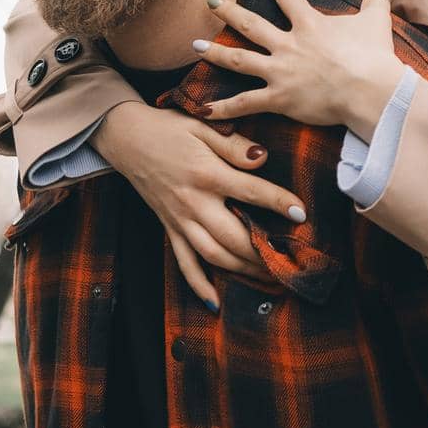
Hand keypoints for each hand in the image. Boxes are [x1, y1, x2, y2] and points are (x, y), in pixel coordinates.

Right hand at [92, 100, 307, 310]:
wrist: (126, 137)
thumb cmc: (169, 128)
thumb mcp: (202, 125)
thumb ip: (233, 144)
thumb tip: (262, 159)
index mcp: (206, 174)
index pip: (250, 191)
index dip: (278, 202)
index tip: (301, 213)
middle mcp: (193, 202)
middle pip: (232, 235)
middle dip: (263, 252)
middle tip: (290, 262)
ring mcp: (179, 219)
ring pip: (213, 254)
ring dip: (242, 270)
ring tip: (269, 278)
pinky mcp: (169, 228)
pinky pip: (183, 262)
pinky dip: (198, 285)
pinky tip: (215, 302)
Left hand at [193, 0, 404, 139]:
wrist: (370, 90)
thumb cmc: (374, 57)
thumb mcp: (376, 23)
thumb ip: (374, 4)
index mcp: (310, 25)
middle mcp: (289, 45)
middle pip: (252, 25)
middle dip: (229, 12)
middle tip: (211, 2)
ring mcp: (281, 72)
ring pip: (240, 60)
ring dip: (216, 54)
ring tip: (195, 47)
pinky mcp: (279, 99)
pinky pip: (245, 104)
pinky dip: (224, 108)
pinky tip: (204, 110)